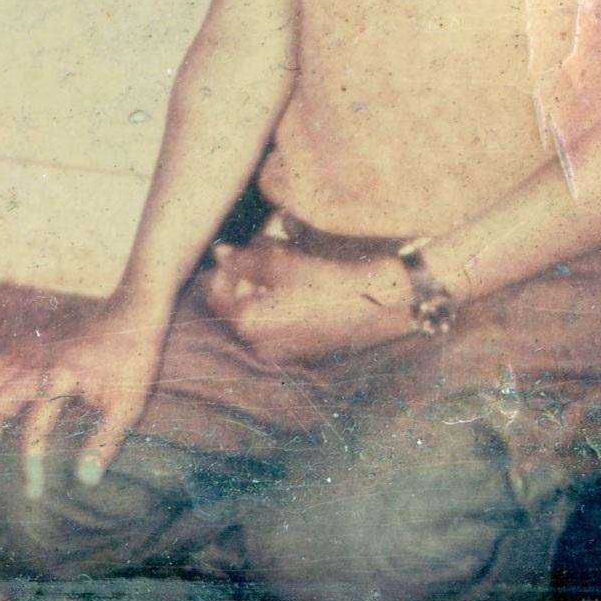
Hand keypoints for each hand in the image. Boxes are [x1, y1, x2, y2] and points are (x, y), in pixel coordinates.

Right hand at [0, 301, 166, 497]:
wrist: (131, 315)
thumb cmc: (131, 363)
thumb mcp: (128, 406)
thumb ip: (104, 443)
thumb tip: (85, 482)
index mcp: (58, 377)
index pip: (32, 427)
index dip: (29, 462)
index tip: (32, 492)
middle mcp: (35, 363)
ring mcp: (27, 352)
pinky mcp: (27, 348)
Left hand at [203, 239, 415, 363]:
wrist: (386, 307)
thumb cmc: (333, 282)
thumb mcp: (285, 263)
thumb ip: (246, 259)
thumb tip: (220, 253)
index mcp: (248, 324)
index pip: (214, 291)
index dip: (227, 265)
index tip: (245, 247)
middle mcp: (258, 346)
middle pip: (236, 301)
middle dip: (248, 273)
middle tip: (272, 250)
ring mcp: (280, 352)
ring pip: (257, 310)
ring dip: (265, 284)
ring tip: (291, 262)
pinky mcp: (300, 351)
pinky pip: (277, 323)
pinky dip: (282, 301)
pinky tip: (304, 283)